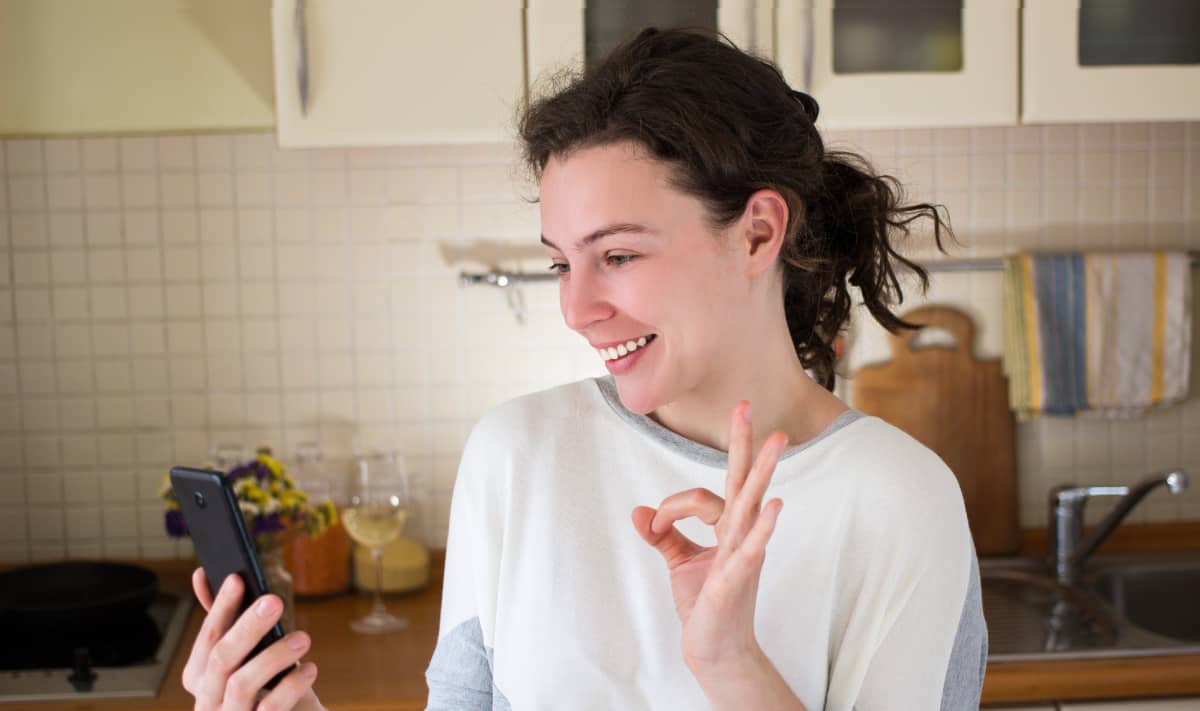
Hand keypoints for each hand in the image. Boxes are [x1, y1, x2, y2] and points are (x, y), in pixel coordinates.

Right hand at [182, 569, 324, 710]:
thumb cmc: (266, 687)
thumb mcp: (247, 655)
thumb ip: (229, 622)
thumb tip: (203, 575)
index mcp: (200, 677)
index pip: (207, 638)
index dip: (220, 608)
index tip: (237, 579)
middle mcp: (206, 701)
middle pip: (221, 659)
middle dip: (247, 626)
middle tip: (274, 601)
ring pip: (241, 683)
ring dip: (274, 656)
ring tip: (303, 638)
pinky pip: (271, 708)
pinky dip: (291, 685)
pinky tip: (310, 669)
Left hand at [631, 401, 786, 670]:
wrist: (715, 649)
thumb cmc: (705, 605)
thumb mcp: (679, 562)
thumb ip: (662, 534)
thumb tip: (638, 511)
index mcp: (727, 528)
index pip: (700, 496)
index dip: (670, 506)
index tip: (652, 523)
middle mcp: (739, 534)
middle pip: (743, 480)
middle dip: (743, 442)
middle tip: (745, 403)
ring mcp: (742, 553)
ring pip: (750, 504)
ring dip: (763, 471)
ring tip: (777, 439)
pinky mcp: (737, 578)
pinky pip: (751, 547)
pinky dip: (762, 527)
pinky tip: (775, 507)